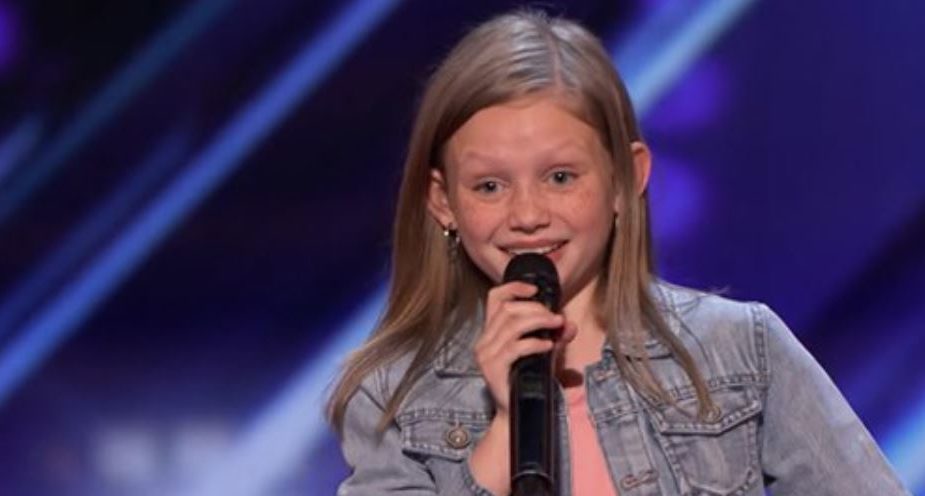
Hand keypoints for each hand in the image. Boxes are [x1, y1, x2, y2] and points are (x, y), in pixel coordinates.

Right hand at [468, 281, 575, 493]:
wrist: (518, 416)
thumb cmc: (528, 383)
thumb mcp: (545, 356)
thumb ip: (556, 339)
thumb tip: (570, 324)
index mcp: (490, 333)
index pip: (494, 298)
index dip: (513, 287)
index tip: (535, 289)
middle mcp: (484, 341)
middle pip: (507, 309)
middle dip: (536, 309)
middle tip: (556, 317)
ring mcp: (486, 355)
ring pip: (511, 325)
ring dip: (538, 321)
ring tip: (557, 326)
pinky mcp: (493, 368)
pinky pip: (515, 347)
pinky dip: (534, 343)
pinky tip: (548, 346)